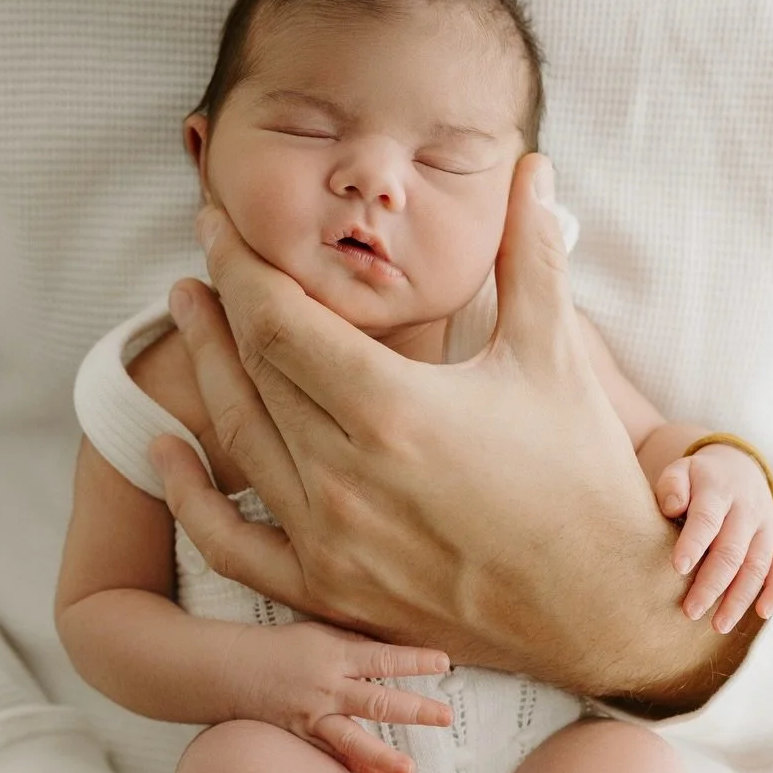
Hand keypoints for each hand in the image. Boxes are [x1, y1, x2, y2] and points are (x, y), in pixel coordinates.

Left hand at [152, 156, 752, 708]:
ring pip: (236, 439)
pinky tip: (167, 451)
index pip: (277, 317)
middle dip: (220, 301)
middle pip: (248, 368)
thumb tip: (533, 167)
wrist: (606, 606)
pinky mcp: (329, 591)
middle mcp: (342, 475)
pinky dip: (190, 495)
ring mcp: (328, 539)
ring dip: (203, 370)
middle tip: (206, 254)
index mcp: (390, 407)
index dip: (240, 264)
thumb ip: (530, 254)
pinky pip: (231, 542)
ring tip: (188, 316)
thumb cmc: (584, 479)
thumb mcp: (553, 355)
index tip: (220, 224)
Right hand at [239, 623, 451, 772]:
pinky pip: (333, 757)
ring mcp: (313, 717)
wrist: (232, 671)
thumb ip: (356, 649)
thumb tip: (394, 659)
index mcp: (335, 656)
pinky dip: (358, 768)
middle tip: (445, 716)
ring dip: (383, 756)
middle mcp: (327, 688)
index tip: (444, 662)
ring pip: (353, 740)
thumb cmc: (282, 648)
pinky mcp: (302, 738)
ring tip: (409, 770)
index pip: (383, 657)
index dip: (414, 660)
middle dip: (414, 710)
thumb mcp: (321, 636)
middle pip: (377, 701)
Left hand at [655, 447, 772, 633]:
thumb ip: (672, 486)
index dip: (694, 543)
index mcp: (718, 490)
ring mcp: (768, 526)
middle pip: (732, 551)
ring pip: (757, 566)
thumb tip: (672, 507)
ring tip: (719, 625)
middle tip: (691, 611)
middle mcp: (748, 509)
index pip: (707, 519)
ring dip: (739, 598)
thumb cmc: (699, 480)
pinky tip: (762, 613)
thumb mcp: (681, 471)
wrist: (738, 469)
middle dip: (712, 584)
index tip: (678, 568)